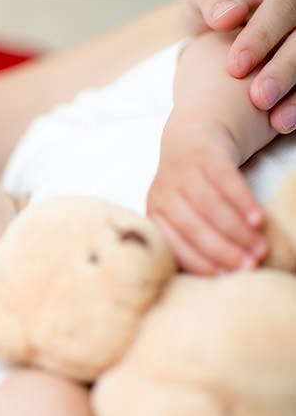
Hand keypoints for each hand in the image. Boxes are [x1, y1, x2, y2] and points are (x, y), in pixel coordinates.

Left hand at [148, 120, 267, 274]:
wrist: (191, 139)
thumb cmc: (189, 189)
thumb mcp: (178, 213)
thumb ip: (189, 239)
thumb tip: (216, 276)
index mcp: (155, 213)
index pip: (173, 243)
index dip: (198, 261)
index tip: (223, 277)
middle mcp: (164, 194)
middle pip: (193, 227)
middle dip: (223, 250)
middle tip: (250, 266)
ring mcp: (183, 173)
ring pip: (209, 206)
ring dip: (237, 230)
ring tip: (260, 247)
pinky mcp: (205, 156)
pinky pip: (225, 181)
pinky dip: (242, 202)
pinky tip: (258, 219)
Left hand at [182, 0, 295, 132]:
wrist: (212, 47)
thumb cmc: (209, 17)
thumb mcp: (202, 3)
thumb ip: (213, 3)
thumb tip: (228, 16)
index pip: (282, 7)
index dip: (262, 36)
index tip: (235, 67)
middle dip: (282, 70)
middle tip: (259, 97)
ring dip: (293, 93)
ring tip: (274, 120)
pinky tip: (281, 125)